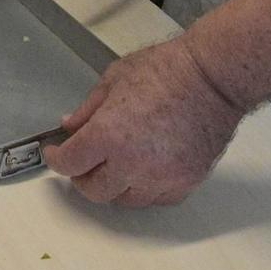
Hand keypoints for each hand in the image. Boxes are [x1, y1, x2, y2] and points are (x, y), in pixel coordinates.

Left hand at [42, 37, 245, 205]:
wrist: (214, 78)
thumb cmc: (168, 69)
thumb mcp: (114, 79)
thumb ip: (88, 108)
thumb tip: (70, 126)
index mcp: (108, 135)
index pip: (70, 164)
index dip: (56, 159)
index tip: (56, 152)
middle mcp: (132, 164)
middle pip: (94, 191)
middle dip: (82, 177)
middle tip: (83, 161)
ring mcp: (161, 177)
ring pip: (125, 200)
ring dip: (114, 185)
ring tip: (116, 163)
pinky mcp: (185, 182)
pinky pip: (156, 199)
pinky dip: (145, 189)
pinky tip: (144, 170)